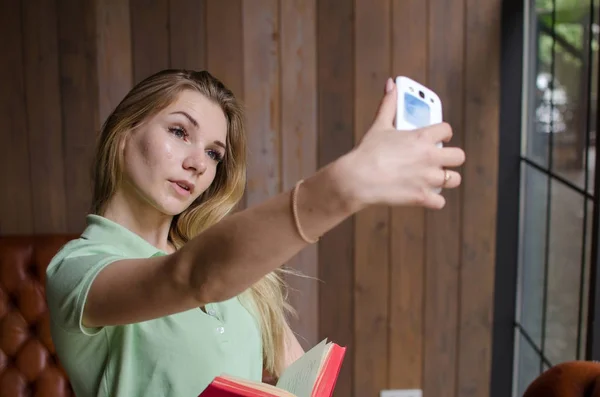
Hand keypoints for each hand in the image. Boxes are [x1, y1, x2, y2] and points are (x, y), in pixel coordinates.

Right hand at [340, 78, 464, 209]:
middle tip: (440, 159)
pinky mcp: (422, 197)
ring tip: (435, 178)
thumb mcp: (379, 125)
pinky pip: (440, 201)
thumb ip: (388, 104)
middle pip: (459, 156)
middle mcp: (431, 157)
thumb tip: (390, 84)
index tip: (438, 138)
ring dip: (447, 179)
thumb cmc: (367, 152)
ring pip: (454, 180)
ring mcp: (428, 178)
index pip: (447, 130)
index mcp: (423, 137)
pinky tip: (425, 196)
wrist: (357, 179)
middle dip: (452, 157)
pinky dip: (434, 200)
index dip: (443, 134)